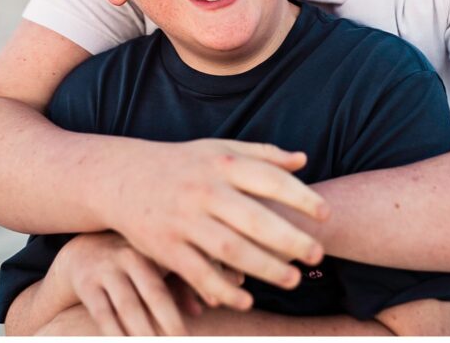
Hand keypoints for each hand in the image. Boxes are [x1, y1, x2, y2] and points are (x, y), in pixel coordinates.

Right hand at [55, 231, 218, 335]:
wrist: (83, 251)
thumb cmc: (132, 263)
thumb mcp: (154, 266)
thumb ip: (179, 285)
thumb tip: (201, 311)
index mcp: (156, 248)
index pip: (182, 271)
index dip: (199, 289)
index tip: (217, 306)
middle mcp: (132, 256)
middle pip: (156, 293)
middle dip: (171, 321)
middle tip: (184, 340)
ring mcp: (107, 269)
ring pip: (129, 306)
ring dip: (144, 332)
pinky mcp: (86, 284)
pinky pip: (103, 313)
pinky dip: (115, 333)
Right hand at [103, 139, 328, 310]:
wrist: (124, 177)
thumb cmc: (186, 163)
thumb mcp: (221, 149)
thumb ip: (263, 155)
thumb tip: (303, 160)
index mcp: (224, 165)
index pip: (270, 180)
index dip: (301, 197)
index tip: (326, 214)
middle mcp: (205, 191)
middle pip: (253, 220)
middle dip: (288, 240)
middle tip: (317, 255)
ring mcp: (184, 220)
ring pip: (229, 250)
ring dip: (263, 268)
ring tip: (293, 280)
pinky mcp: (165, 247)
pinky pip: (197, 273)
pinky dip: (222, 289)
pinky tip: (247, 300)